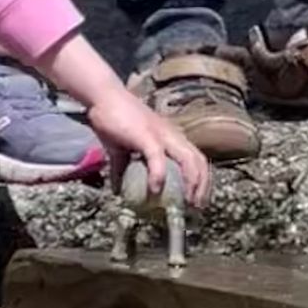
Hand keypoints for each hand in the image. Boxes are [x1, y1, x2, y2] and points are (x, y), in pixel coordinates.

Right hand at [87, 83, 211, 205]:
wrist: (104, 97)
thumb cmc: (114, 121)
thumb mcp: (122, 149)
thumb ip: (122, 169)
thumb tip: (117, 192)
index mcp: (171, 137)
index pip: (197, 159)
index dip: (202, 181)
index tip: (198, 203)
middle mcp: (172, 135)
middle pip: (199, 161)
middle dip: (202, 186)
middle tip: (196, 209)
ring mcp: (161, 133)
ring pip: (187, 159)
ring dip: (190, 183)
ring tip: (186, 204)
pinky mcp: (146, 134)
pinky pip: (157, 157)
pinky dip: (159, 175)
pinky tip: (155, 190)